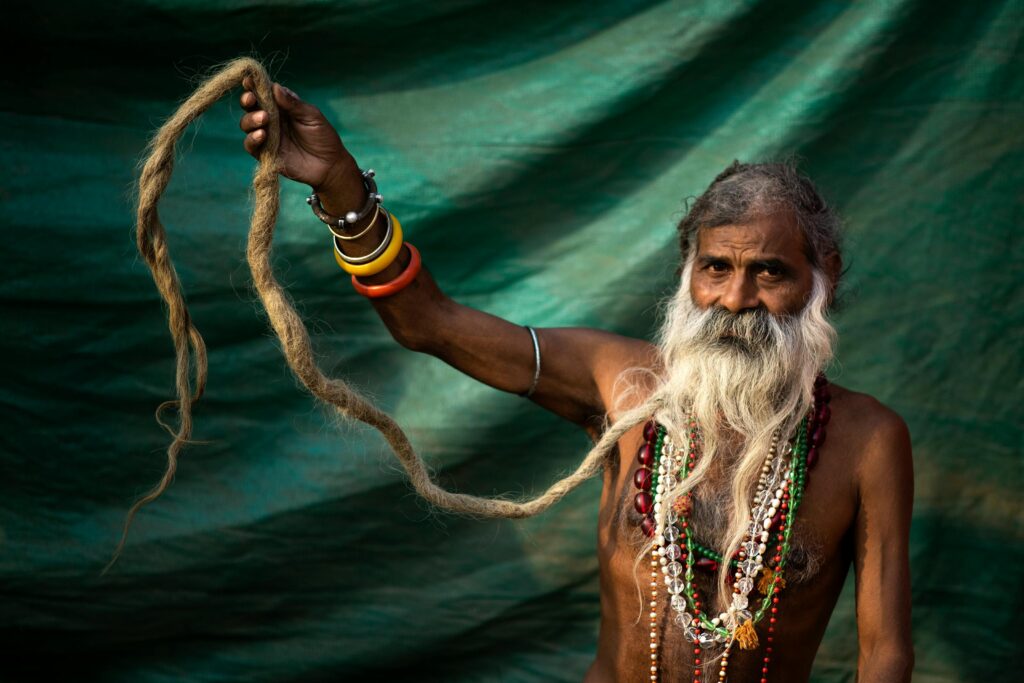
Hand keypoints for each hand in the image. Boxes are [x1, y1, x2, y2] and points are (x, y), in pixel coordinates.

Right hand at [239, 77, 354, 192]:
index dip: (254, 85)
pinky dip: (252, 139)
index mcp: (281, 106)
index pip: (263, 92)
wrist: (329, 165)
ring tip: (264, 118)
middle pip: (250, 106)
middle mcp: (271, 119)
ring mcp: (267, 136)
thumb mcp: (311, 116)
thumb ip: (293, 103)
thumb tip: (275, 87)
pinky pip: (250, 145)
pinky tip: (262, 135)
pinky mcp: (265, 153)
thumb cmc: (323, 137)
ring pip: (247, 124)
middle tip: (251, 99)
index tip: (249, 80)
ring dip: (251, 119)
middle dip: (247, 100)